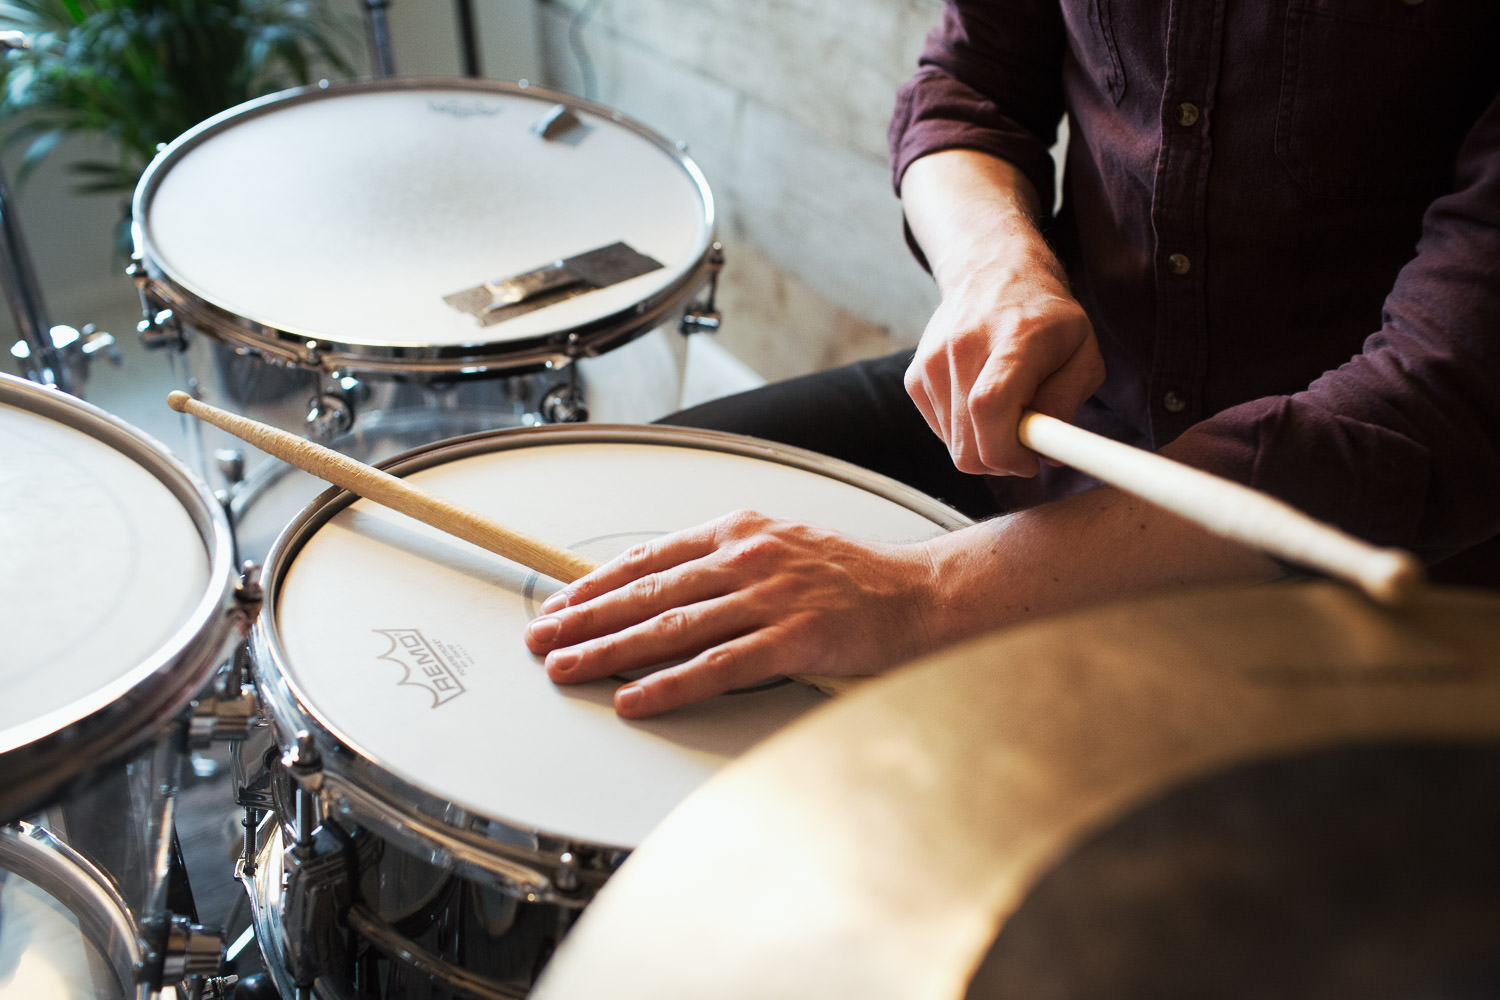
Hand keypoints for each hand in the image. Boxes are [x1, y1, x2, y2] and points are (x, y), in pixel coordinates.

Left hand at [524, 510, 940, 717]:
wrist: (919, 593)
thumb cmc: (850, 577)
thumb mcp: (778, 546)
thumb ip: (722, 563)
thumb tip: (659, 588)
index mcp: (739, 530)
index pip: (650, 558)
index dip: (596, 583)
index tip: (559, 603)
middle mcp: (746, 558)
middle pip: (648, 593)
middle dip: (585, 618)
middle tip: (541, 639)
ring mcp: (769, 598)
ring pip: (671, 628)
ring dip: (609, 651)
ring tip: (567, 669)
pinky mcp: (793, 640)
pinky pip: (716, 667)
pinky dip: (668, 684)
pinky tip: (632, 698)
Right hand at [898, 149, 1105, 476]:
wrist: (990, 272)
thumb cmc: (1044, 315)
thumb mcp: (1083, 350)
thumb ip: (1068, 400)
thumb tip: (1048, 450)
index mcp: (1012, 339)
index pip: (989, 407)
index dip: (1007, 452)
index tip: (1030, 461)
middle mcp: (963, 348)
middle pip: (967, 441)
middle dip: (1000, 460)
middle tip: (1025, 445)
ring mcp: (932, 363)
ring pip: (954, 444)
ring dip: (984, 443)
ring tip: (1007, 410)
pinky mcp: (915, 378)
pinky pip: (942, 431)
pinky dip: (965, 431)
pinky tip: (981, 400)